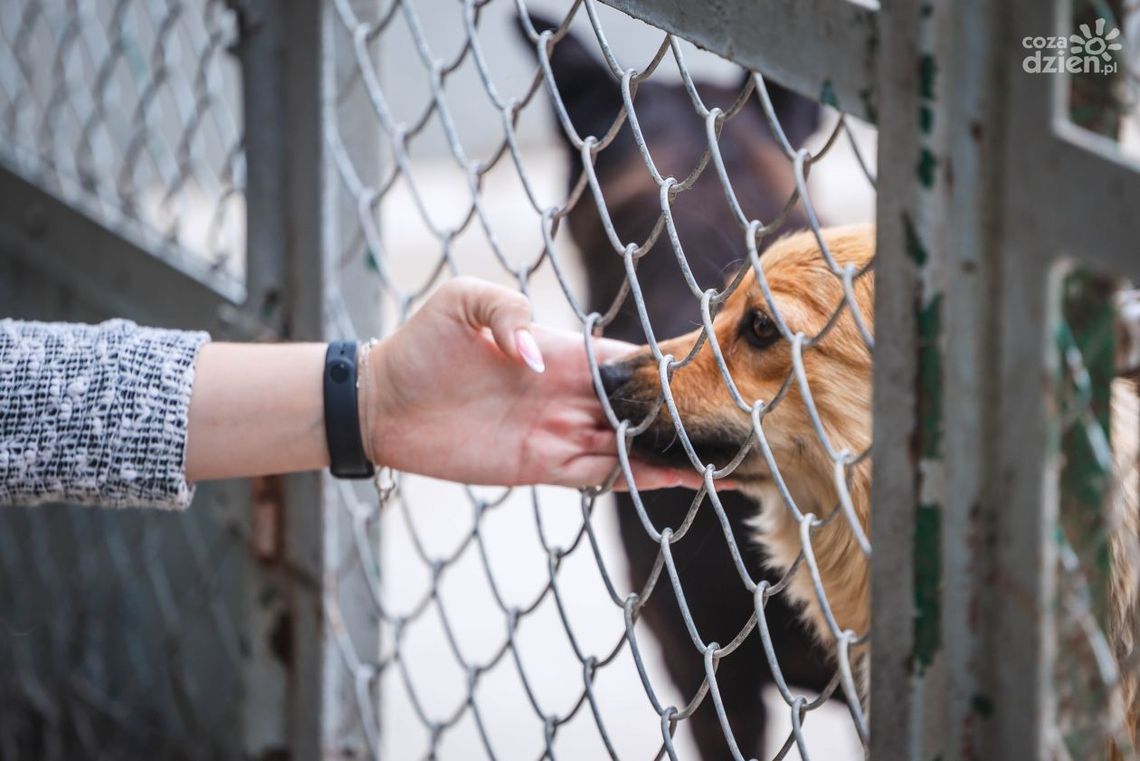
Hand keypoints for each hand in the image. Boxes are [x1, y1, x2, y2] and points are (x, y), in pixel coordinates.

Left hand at [363, 277, 705, 489]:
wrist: (383, 403)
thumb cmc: (421, 344)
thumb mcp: (462, 302)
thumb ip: (506, 313)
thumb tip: (539, 360)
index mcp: (562, 353)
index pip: (629, 362)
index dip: (669, 367)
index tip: (714, 371)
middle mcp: (569, 395)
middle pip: (642, 409)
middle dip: (684, 416)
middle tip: (738, 423)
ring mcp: (558, 433)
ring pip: (631, 447)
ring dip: (672, 453)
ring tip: (723, 459)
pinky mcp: (539, 467)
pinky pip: (599, 476)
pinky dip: (638, 480)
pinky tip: (675, 481)